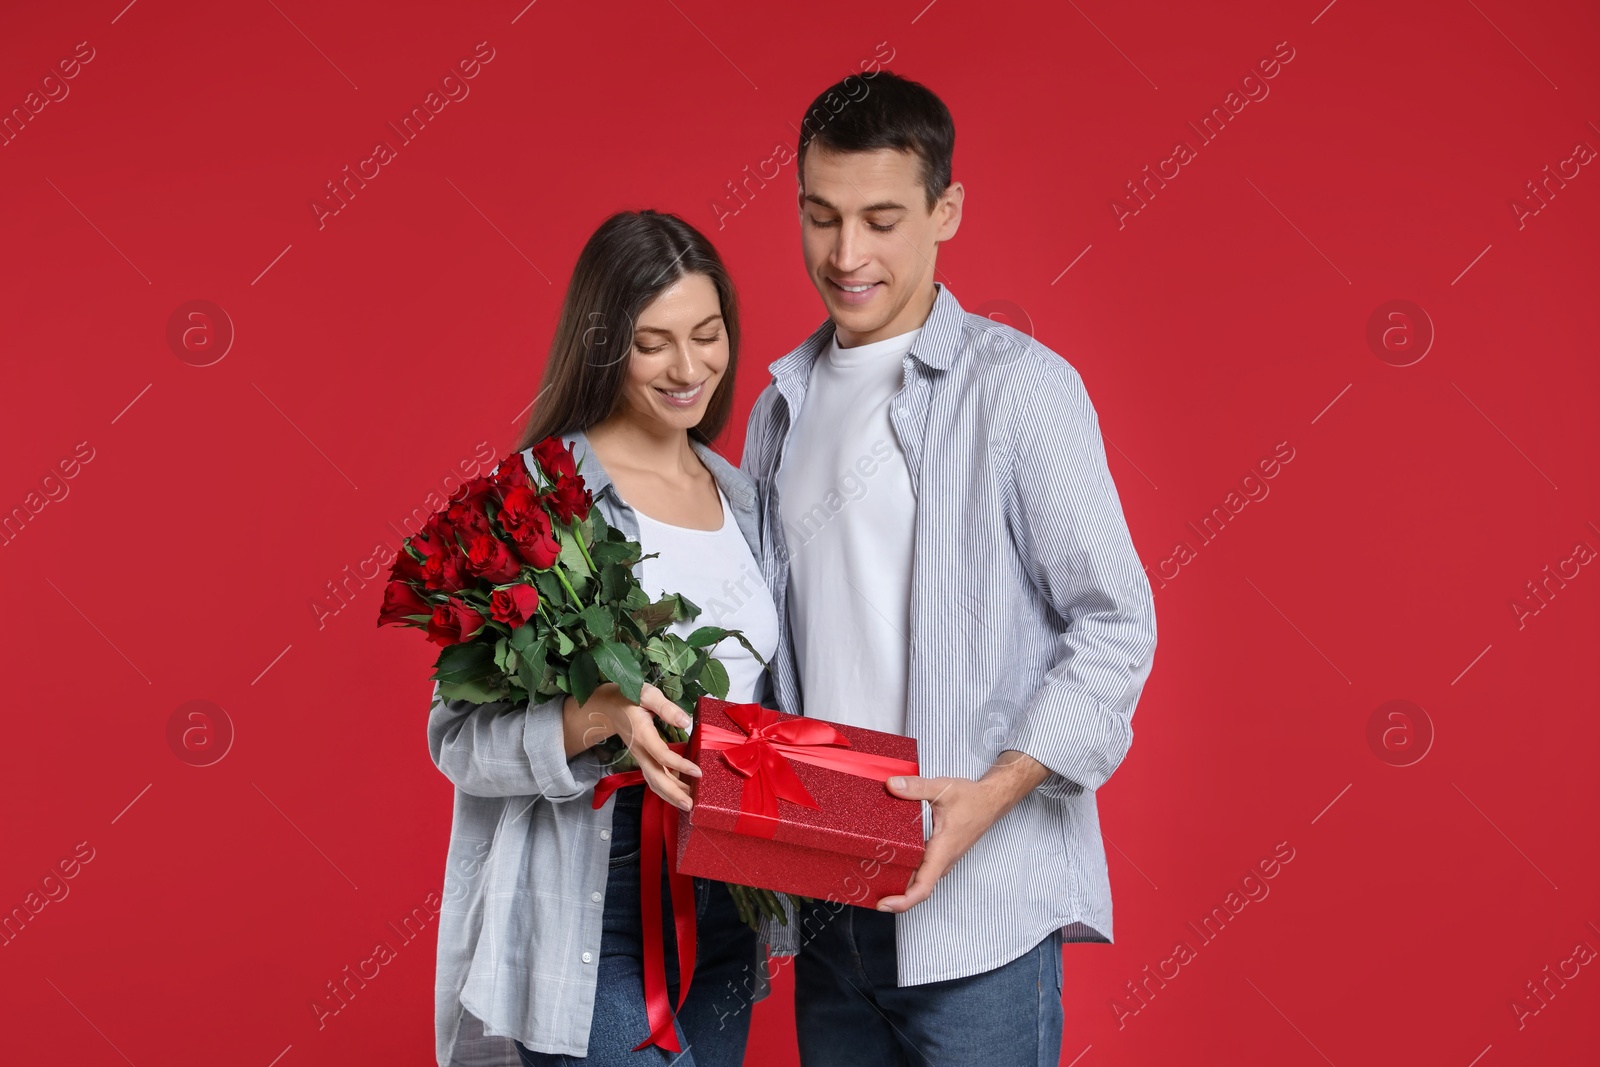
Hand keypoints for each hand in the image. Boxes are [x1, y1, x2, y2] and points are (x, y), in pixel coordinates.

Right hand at [565, 682, 700, 810]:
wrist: (606, 706)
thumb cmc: (628, 697)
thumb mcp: (647, 694)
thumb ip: (666, 708)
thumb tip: (686, 722)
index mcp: (643, 734)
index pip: (662, 755)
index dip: (680, 765)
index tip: (698, 772)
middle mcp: (640, 750)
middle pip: (656, 778)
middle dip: (673, 794)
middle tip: (691, 805)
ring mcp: (640, 757)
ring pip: (653, 781)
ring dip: (669, 795)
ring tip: (687, 804)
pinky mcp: (642, 758)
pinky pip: (653, 777)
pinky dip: (665, 788)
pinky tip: (679, 791)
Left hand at [874, 751, 1048, 912]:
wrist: (991, 801)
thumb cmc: (972, 799)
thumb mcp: (943, 788)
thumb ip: (916, 788)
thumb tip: (892, 786)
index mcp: (942, 851)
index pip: (923, 888)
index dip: (902, 901)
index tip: (883, 904)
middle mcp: (942, 861)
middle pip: (916, 889)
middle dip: (892, 895)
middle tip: (865, 892)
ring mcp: (942, 860)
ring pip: (919, 880)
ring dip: (898, 885)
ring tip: (871, 881)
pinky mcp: (940, 855)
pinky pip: (922, 870)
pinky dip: (905, 873)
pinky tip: (888, 864)